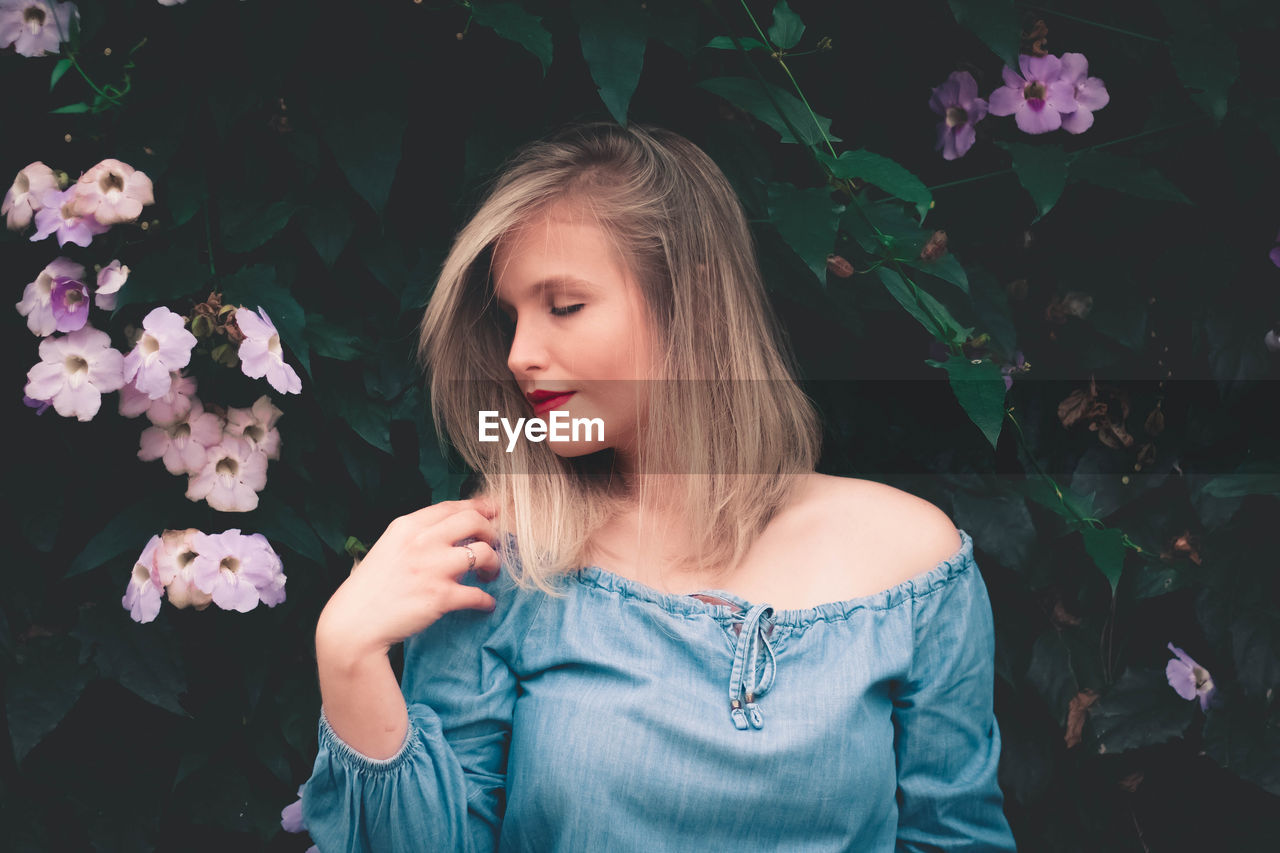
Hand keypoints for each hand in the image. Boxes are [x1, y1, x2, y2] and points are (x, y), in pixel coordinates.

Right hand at [316, 497, 501, 660]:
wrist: (354, 623)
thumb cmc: (371, 588)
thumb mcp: (388, 547)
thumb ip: (416, 535)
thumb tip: (450, 530)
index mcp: (407, 526)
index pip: (451, 507)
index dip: (477, 507)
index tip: (492, 512)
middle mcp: (421, 542)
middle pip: (473, 521)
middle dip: (491, 531)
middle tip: (494, 544)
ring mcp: (433, 568)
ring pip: (484, 553)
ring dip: (494, 563)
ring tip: (489, 574)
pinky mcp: (441, 596)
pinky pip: (479, 594)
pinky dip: (487, 600)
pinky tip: (486, 603)